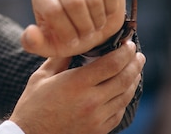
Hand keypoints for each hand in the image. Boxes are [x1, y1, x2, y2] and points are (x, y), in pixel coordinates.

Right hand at [9, 41, 145, 133]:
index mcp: (76, 84)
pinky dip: (124, 99)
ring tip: (135, 71)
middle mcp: (91, 101)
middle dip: (134, 64)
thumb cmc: (32, 105)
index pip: (111, 64)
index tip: (128, 44)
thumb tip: (73, 44)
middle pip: (124, 79)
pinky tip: (123, 91)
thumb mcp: (41, 77)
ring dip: (133, 81)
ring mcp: (97, 118)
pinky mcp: (99, 130)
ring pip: (125, 96)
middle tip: (138, 55)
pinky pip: (119, 112)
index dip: (124, 52)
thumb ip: (59, 59)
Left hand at [21, 0, 125, 57]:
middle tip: (86, 34)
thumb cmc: (67, 37)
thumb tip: (30, 31)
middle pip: (75, 2)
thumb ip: (33, 43)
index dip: (67, 31)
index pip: (54, 10)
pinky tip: (106, 14)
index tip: (72, 41)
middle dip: (84, 26)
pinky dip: (111, 8)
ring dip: (98, 19)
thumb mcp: (49, 45)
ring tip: (95, 26)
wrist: (91, 28)